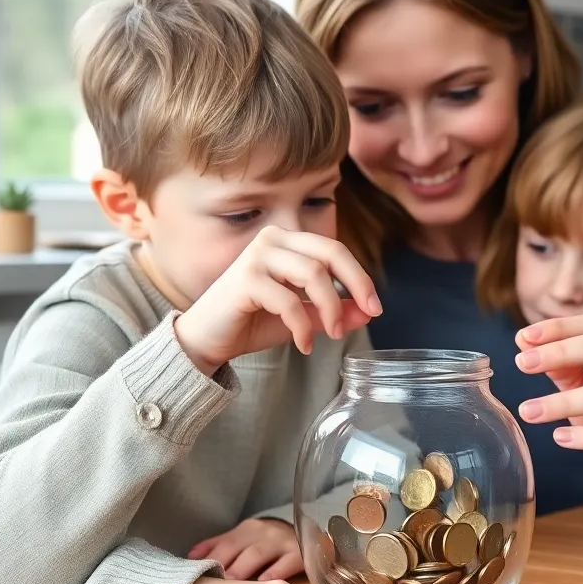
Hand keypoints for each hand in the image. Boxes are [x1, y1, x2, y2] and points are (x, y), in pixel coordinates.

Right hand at [174, 225, 382, 374]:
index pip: (334, 250)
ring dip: (330, 309)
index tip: (375, 307)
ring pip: (312, 274)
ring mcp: (256, 256)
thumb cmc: (252, 321)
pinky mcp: (245, 279)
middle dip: (356, 284)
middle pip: (329, 253)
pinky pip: (289, 300)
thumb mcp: (303, 316)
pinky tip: (304, 345)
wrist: (207, 339)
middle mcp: (271, 239)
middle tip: (368, 314)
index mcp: (286, 240)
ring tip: (331, 335)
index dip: (360, 277)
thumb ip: (334, 310)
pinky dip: (302, 326)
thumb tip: (368, 312)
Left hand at [188, 518, 302, 581]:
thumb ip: (219, 546)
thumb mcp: (246, 540)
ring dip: (244, 568)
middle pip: (239, 547)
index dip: (210, 558)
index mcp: (247, 530)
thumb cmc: (270, 545)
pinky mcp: (300, 554)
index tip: (193, 575)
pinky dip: (275, 572)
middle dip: (224, 564)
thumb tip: (189, 556)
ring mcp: (282, 542)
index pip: (225, 543)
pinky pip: (286, 562)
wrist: (311, 538)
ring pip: (259, 553)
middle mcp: (264, 532)